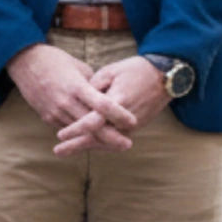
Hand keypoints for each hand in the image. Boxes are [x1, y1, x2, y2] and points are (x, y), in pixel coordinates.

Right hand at [5, 42, 136, 156]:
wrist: (25, 62)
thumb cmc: (55, 60)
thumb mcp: (79, 67)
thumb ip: (94, 85)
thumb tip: (108, 96)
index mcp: (77, 87)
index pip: (102, 105)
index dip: (119, 114)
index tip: (133, 121)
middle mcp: (66, 102)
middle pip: (93, 125)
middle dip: (111, 137)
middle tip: (128, 144)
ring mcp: (55, 112)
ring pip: (80, 132)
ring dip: (97, 139)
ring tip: (114, 145)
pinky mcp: (47, 117)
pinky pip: (67, 129)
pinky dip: (80, 134)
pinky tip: (93, 138)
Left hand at [52, 56, 170, 154]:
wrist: (164, 76)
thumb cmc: (134, 70)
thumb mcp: (110, 71)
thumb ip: (93, 87)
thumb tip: (77, 100)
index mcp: (117, 101)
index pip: (93, 122)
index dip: (76, 129)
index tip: (60, 135)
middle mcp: (125, 119)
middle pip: (98, 138)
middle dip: (77, 146)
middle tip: (57, 151)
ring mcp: (132, 126)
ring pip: (106, 142)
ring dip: (86, 147)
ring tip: (66, 150)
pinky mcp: (135, 128)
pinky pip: (114, 139)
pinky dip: (99, 143)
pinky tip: (85, 144)